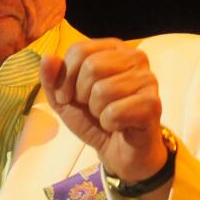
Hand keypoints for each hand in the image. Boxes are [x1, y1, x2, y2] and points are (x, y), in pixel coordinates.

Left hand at [40, 38, 168, 182]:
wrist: (120, 151)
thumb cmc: (95, 119)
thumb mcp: (65, 99)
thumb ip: (52, 78)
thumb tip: (47, 58)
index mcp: (114, 48)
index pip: (80, 50)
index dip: (65, 77)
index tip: (68, 96)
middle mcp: (135, 57)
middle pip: (91, 67)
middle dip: (81, 95)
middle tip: (91, 108)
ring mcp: (147, 79)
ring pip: (103, 90)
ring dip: (97, 111)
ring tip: (107, 116)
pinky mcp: (152, 104)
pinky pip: (115, 112)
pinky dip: (109, 124)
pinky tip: (119, 126)